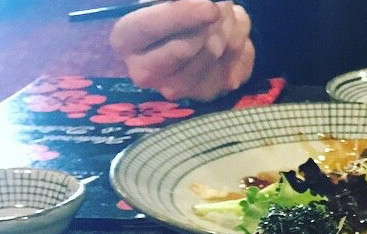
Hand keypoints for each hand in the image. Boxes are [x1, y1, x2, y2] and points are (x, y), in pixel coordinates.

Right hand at [110, 0, 254, 101]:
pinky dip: (240, 37)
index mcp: (126, 40)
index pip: (149, 28)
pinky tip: (231, 28)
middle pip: (185, 46)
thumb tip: (204, 3)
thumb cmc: (165, 11)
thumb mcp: (159, 2)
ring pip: (216, 52)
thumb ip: (172, 2)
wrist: (182, 35)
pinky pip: (235, 59)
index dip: (181, 15)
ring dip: (229, 24)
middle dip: (210, 20)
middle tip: (218, 4)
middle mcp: (146, 72)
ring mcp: (179, 88)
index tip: (208, 6)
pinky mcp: (209, 92)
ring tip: (225, 10)